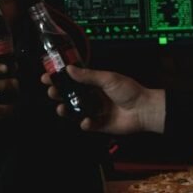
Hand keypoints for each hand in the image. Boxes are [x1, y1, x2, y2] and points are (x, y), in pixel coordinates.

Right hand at [40, 65, 165, 133]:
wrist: (144, 109)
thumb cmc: (129, 90)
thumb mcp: (107, 79)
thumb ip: (88, 76)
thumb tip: (69, 69)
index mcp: (94, 83)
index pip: (73, 79)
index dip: (60, 78)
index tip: (47, 77)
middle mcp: (93, 96)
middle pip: (70, 95)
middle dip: (59, 93)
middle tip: (52, 92)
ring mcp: (96, 110)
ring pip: (75, 110)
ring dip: (66, 109)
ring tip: (61, 108)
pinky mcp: (100, 124)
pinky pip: (87, 124)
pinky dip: (85, 123)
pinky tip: (86, 121)